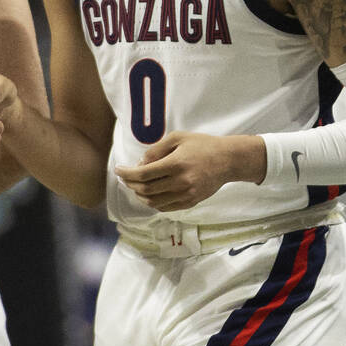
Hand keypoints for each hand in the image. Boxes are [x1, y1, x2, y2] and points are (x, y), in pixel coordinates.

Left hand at [114, 131, 255, 211]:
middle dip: (130, 184)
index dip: (126, 173)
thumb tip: (140, 163)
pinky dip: (153, 203)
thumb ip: (156, 150)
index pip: (143, 174)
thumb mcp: (177, 138)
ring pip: (153, 202)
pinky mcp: (191, 202)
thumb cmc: (202, 145)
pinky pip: (165, 207)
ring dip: (139, 195)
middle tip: (125, 177)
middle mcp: (180, 182)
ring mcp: (186, 194)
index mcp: (176, 164)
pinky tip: (148, 195)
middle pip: (145, 189)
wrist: (228, 160)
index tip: (118, 170)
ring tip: (135, 186)